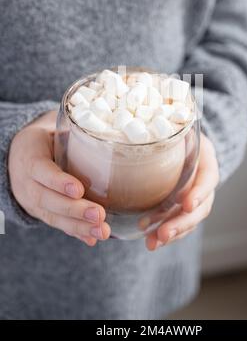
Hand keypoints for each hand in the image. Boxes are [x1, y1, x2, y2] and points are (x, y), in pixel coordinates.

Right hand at [8, 110, 110, 245]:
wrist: (19, 157)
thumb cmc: (44, 141)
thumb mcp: (52, 133)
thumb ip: (72, 137)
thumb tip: (104, 137)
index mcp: (30, 158)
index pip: (42, 171)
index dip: (59, 182)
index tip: (79, 189)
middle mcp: (27, 183)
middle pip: (48, 200)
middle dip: (74, 210)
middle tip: (99, 215)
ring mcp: (32, 201)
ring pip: (53, 216)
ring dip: (79, 226)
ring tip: (102, 231)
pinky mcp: (41, 213)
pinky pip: (57, 224)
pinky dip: (76, 232)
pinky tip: (92, 238)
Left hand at [145, 133, 218, 249]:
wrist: (181, 142)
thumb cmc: (177, 134)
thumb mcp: (177, 129)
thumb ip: (169, 134)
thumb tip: (143, 135)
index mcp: (206, 161)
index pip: (208, 179)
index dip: (200, 193)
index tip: (187, 204)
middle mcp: (203, 183)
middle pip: (200, 208)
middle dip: (182, 223)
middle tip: (163, 234)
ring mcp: (195, 197)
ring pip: (189, 221)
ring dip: (172, 233)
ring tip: (152, 243)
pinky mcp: (182, 207)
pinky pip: (178, 223)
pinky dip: (165, 232)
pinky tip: (150, 239)